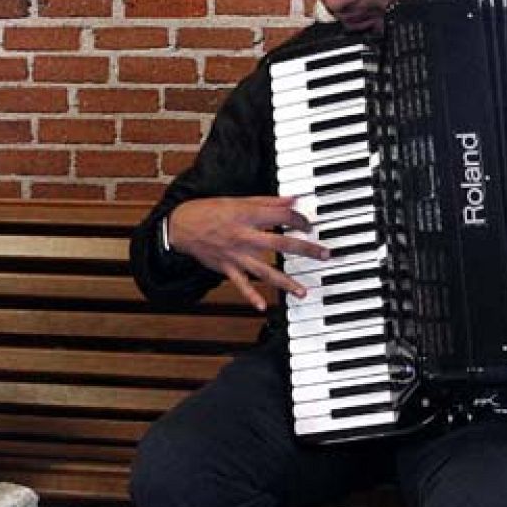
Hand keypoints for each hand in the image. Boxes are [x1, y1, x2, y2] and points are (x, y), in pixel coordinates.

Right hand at [166, 196, 329, 310]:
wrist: (181, 226)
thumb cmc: (210, 211)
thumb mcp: (238, 201)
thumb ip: (267, 201)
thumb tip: (293, 199)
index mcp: (248, 216)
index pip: (282, 217)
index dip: (300, 220)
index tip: (309, 225)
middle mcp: (244, 236)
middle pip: (282, 244)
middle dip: (306, 250)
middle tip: (325, 255)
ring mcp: (236, 255)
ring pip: (265, 271)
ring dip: (285, 282)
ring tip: (303, 292)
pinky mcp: (226, 268)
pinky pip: (241, 284)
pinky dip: (251, 296)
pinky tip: (263, 306)